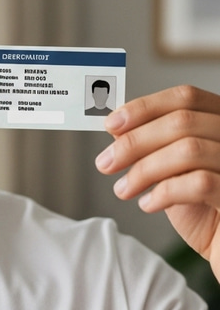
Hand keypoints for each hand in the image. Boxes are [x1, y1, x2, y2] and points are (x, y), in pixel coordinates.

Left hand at [95, 85, 219, 272]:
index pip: (186, 98)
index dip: (144, 107)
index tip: (111, 124)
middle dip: (134, 142)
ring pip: (189, 150)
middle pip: (182, 121)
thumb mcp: (172, 172)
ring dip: (143, 169)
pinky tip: (149, 204)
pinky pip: (201, 183)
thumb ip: (153, 146)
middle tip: (106, 163)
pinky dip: (164, 192)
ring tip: (124, 189)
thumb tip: (117, 126)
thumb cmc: (203, 211)